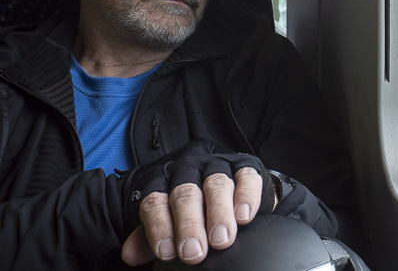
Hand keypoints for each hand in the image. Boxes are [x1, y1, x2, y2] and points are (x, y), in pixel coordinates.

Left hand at [107, 139, 274, 265]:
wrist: (228, 187)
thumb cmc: (193, 208)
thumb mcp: (167, 220)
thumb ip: (149, 235)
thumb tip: (130, 254)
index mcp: (161, 181)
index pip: (154, 202)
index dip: (159, 228)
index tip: (167, 253)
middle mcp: (187, 168)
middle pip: (185, 193)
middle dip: (189, 225)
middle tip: (194, 252)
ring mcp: (217, 164)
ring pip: (216, 184)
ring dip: (219, 213)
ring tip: (221, 239)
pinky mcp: (245, 164)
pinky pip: (246, 176)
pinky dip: (246, 196)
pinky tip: (244, 216)